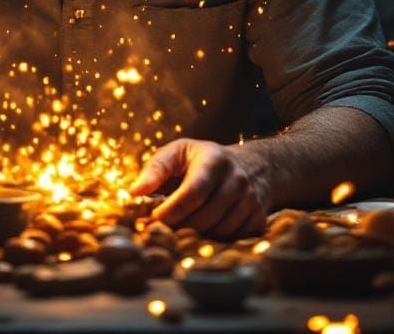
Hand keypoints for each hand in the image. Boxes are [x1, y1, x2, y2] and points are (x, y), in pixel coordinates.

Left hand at [130, 138, 269, 238]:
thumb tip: (134, 192)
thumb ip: (155, 170)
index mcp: (214, 160)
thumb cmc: (202, 159)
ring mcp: (251, 199)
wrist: (251, 164)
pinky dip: (218, 241)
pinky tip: (205, 231)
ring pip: (221, 231)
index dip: (172, 210)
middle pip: (206, 216)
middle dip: (182, 227)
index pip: (193, 192)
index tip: (153, 220)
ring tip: (183, 229)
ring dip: (198, 236)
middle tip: (164, 230)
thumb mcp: (177, 152)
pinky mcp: (259, 216)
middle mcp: (237, 179)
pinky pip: (236, 239)